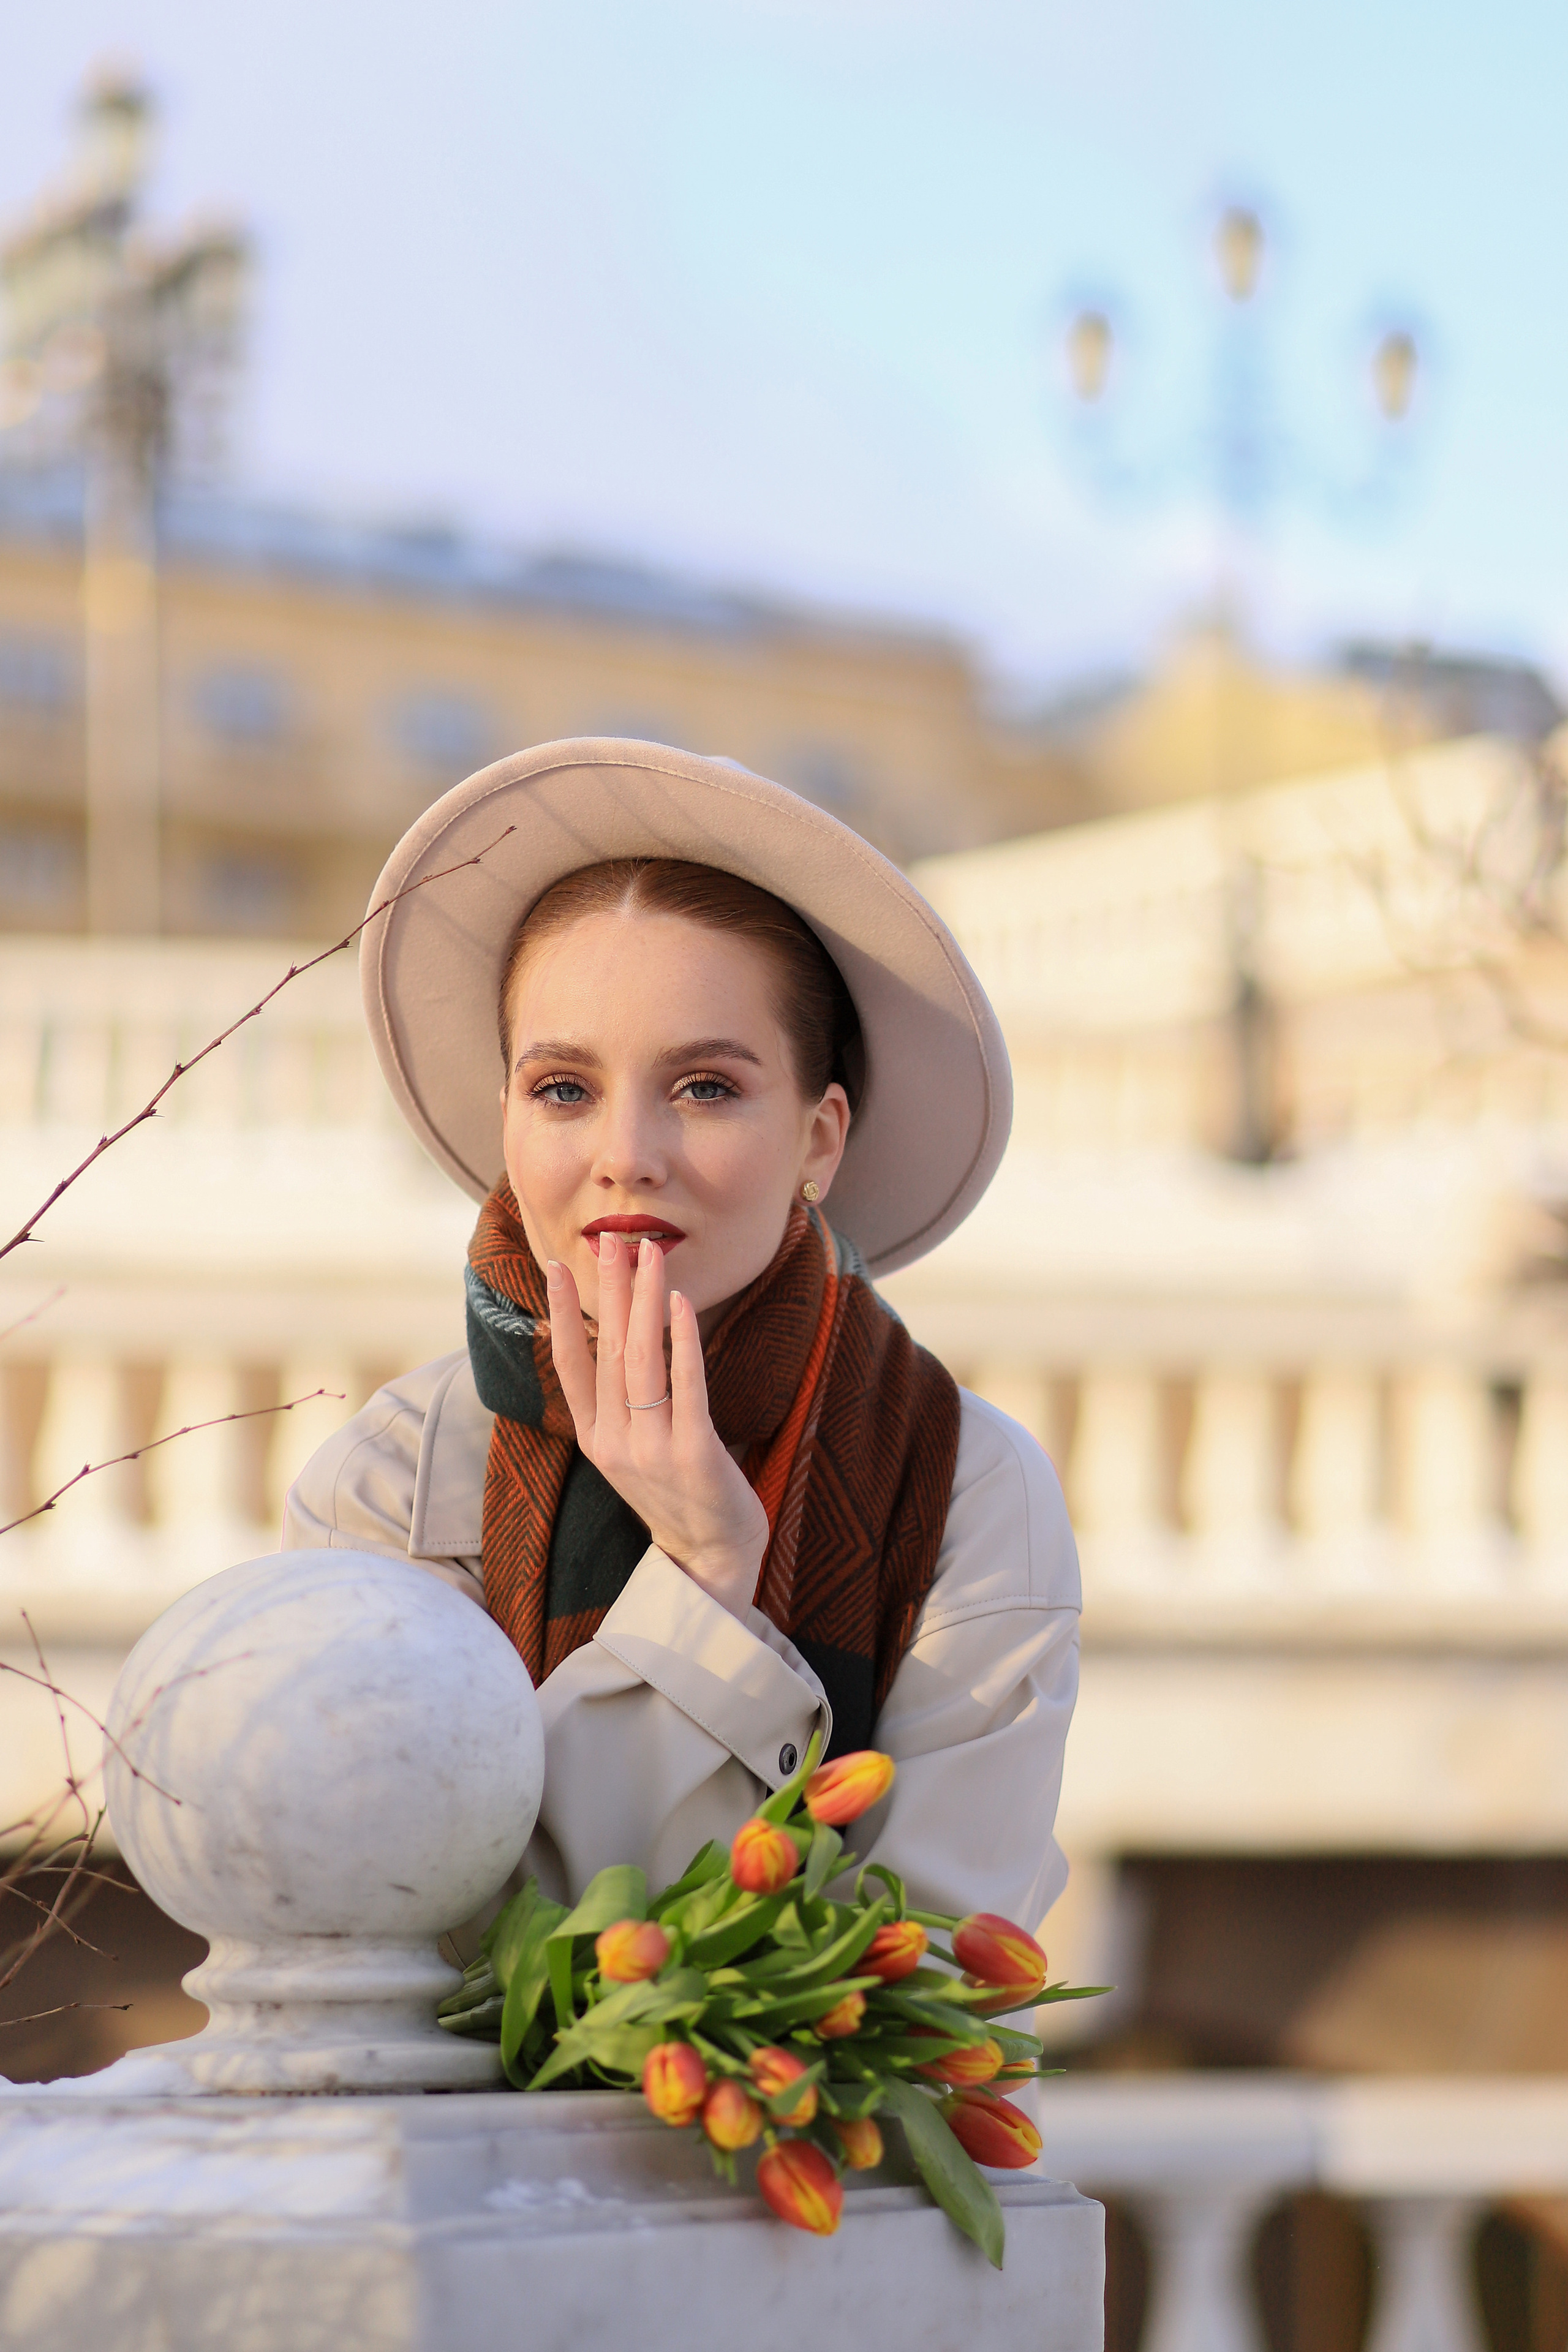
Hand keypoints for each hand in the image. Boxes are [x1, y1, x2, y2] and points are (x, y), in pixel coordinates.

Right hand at [546, 1233, 768, 1619]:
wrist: (711, 1559)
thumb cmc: (680, 1495)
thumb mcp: (634, 1449)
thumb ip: (621, 1402)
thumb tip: (618, 1339)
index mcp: (595, 1439)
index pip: (570, 1365)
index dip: (560, 1314)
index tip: (556, 1266)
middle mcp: (614, 1441)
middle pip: (608, 1350)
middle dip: (610, 1290)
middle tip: (612, 1240)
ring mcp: (651, 1448)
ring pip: (642, 1359)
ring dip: (644, 1300)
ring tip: (649, 1253)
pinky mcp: (693, 1453)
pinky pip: (685, 1386)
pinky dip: (682, 1342)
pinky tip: (680, 1304)